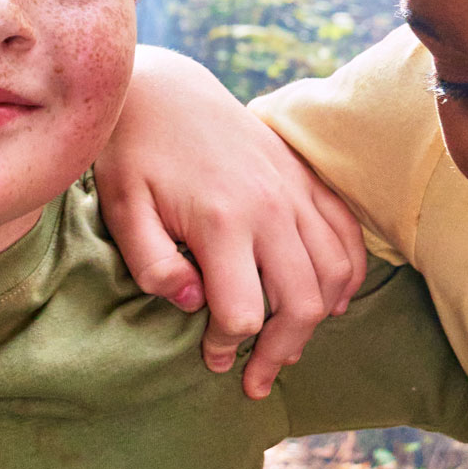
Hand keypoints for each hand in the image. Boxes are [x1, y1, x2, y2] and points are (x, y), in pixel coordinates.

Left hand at [98, 49, 368, 395]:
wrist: (165, 88)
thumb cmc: (133, 152)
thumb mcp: (121, 208)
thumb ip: (150, 264)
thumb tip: (192, 304)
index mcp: (221, 221)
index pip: (244, 313)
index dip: (229, 347)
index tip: (213, 361)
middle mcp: (270, 208)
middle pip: (301, 303)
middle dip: (281, 352)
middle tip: (257, 380)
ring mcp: (294, 192)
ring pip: (334, 275)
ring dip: (317, 320)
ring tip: (287, 346)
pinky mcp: (306, 178)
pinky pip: (346, 237)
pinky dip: (347, 276)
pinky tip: (330, 302)